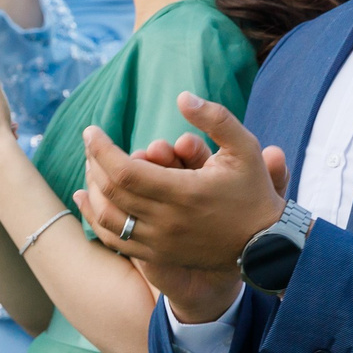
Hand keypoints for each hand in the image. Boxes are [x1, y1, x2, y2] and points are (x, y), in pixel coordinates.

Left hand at [77, 90, 289, 276]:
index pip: (125, 172)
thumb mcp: (245, 148)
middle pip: (111, 192)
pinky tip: (86, 199)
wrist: (265, 245)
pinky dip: (96, 218)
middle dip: (94, 164)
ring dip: (91, 190)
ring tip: (90, 167)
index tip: (90, 131)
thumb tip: (181, 97)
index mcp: (184, 193)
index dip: (101, 150)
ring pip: (108, 218)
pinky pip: (116, 239)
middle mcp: (167, 221)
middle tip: (91, 145)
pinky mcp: (158, 255)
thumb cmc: (254, 191)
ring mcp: (160, 242)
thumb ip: (215, 119)